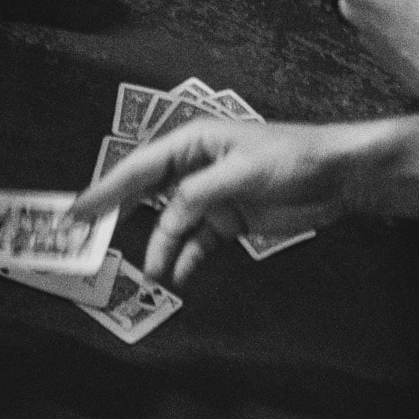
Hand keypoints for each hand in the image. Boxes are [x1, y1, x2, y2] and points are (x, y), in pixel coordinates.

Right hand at [75, 119, 376, 283]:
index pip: (140, 167)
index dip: (107, 188)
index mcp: (193, 142)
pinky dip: (186, 258)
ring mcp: (211, 194)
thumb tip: (167, 218)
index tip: (79, 209)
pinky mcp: (229, 219)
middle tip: (90, 239)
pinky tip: (177, 276)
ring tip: (151, 272)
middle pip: (147, 194)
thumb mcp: (242, 173)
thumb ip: (198, 196)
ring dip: (161, 247)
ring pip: (172, 224)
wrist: (339, 176)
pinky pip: (198, 242)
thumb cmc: (293, 158)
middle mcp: (195, 167)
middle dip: (120, 217)